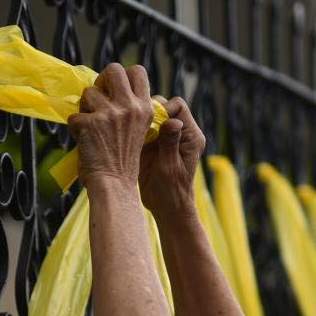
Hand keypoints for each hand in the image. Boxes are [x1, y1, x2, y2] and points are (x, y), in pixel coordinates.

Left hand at [69, 63, 154, 188]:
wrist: (114, 185)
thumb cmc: (124, 162)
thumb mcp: (138, 130)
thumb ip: (129, 110)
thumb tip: (107, 91)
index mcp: (144, 108)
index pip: (137, 71)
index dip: (123, 76)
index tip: (115, 89)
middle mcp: (129, 107)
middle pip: (113, 69)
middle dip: (102, 80)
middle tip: (98, 97)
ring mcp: (108, 114)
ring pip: (88, 92)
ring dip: (85, 107)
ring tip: (90, 126)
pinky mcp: (88, 123)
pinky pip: (74, 116)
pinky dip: (75, 127)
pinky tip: (83, 140)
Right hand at [139, 95, 205, 217]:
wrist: (166, 208)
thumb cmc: (172, 192)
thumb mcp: (170, 168)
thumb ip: (170, 143)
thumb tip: (173, 121)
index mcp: (190, 136)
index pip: (178, 107)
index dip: (164, 108)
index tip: (150, 119)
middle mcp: (179, 133)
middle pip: (164, 107)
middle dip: (149, 112)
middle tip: (137, 123)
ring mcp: (164, 137)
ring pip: (151, 115)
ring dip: (139, 119)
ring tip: (129, 127)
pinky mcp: (152, 143)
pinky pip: (142, 127)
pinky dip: (133, 128)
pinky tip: (125, 135)